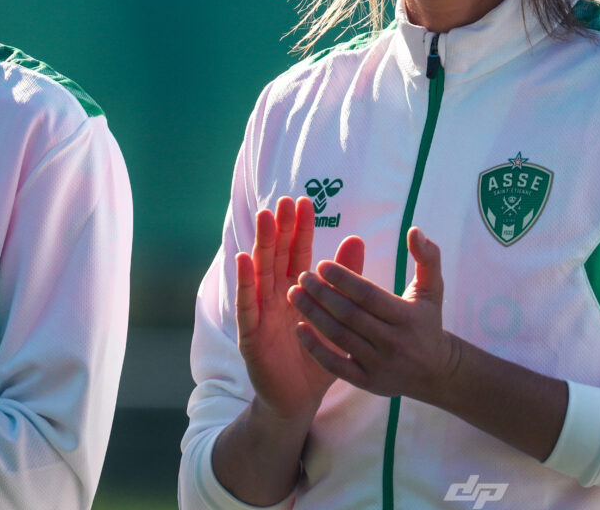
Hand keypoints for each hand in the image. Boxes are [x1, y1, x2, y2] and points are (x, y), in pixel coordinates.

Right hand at [235, 197, 364, 425]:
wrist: (299, 399)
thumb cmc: (317, 356)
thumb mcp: (337, 315)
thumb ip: (345, 279)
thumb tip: (356, 238)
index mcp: (296, 291)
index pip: (298, 253)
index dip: (301, 229)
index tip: (305, 201)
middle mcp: (275, 297)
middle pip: (276, 257)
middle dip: (280, 229)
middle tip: (284, 201)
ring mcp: (260, 314)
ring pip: (259, 273)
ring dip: (261, 245)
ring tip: (264, 218)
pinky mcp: (250, 334)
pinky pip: (246, 304)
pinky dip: (244, 281)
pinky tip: (243, 259)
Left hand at [289, 227, 459, 404]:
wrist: (435, 371)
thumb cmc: (428, 321)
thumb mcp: (433, 288)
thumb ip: (427, 256)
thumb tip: (414, 229)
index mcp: (407, 316)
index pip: (368, 295)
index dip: (343, 279)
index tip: (322, 264)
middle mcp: (393, 342)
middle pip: (350, 315)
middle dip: (322, 294)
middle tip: (302, 276)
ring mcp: (379, 364)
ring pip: (339, 337)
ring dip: (313, 315)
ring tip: (294, 295)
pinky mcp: (367, 382)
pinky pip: (335, 366)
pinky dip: (316, 348)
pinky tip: (299, 328)